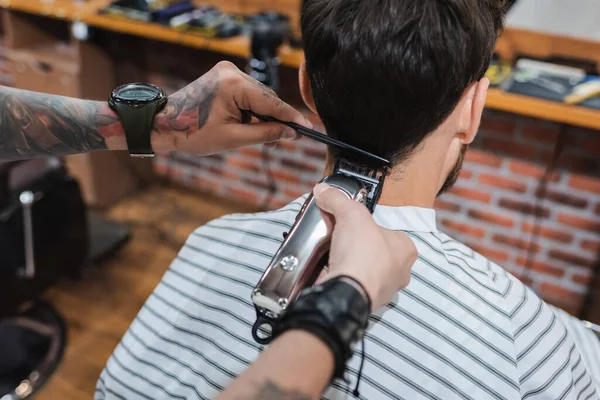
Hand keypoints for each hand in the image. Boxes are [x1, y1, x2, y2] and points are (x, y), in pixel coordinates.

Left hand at [152, 61, 311, 153]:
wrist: (165, 124)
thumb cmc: (194, 133)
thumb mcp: (234, 139)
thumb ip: (266, 133)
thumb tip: (291, 133)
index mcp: (233, 85)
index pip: (271, 102)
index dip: (290, 117)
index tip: (308, 129)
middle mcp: (231, 71)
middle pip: (266, 97)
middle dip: (276, 118)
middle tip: (286, 139)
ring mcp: (227, 71)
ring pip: (258, 95)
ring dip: (262, 114)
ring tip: (259, 136)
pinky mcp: (224, 75)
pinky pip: (248, 93)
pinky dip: (251, 109)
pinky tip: (246, 123)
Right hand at [312, 183, 417, 310]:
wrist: (347, 291)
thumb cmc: (361, 253)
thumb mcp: (350, 213)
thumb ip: (337, 199)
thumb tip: (323, 190)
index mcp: (406, 250)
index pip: (388, 232)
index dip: (368, 226)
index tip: (352, 225)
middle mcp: (401, 272)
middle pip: (377, 252)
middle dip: (360, 246)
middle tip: (342, 239)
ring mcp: (385, 290)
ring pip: (367, 270)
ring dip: (352, 263)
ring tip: (334, 254)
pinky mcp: (367, 301)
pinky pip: (355, 284)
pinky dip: (344, 278)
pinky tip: (332, 270)